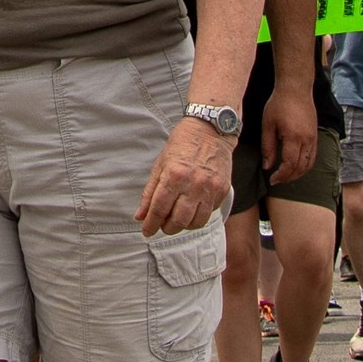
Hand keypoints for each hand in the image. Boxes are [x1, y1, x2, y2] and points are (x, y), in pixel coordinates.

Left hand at [135, 116, 233, 235]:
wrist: (211, 130)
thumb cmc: (182, 144)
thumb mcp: (160, 164)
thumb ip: (150, 192)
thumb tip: (140, 216)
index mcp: (174, 175)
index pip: (159, 209)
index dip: (150, 224)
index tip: (146, 231)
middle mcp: (193, 184)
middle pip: (178, 220)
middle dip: (167, 228)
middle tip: (162, 226)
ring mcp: (210, 189)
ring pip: (195, 222)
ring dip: (183, 226)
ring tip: (177, 220)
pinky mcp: (222, 191)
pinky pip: (209, 214)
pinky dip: (198, 217)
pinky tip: (192, 210)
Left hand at [262, 85, 316, 186]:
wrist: (296, 89)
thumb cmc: (278, 104)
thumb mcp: (268, 124)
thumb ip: (267, 147)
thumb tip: (267, 166)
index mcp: (293, 137)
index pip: (289, 164)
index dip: (281, 175)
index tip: (272, 179)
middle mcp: (307, 140)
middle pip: (301, 168)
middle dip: (289, 177)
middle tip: (277, 180)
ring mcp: (313, 138)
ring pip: (309, 164)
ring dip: (298, 174)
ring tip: (286, 176)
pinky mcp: (315, 136)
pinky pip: (313, 157)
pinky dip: (305, 166)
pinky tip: (295, 166)